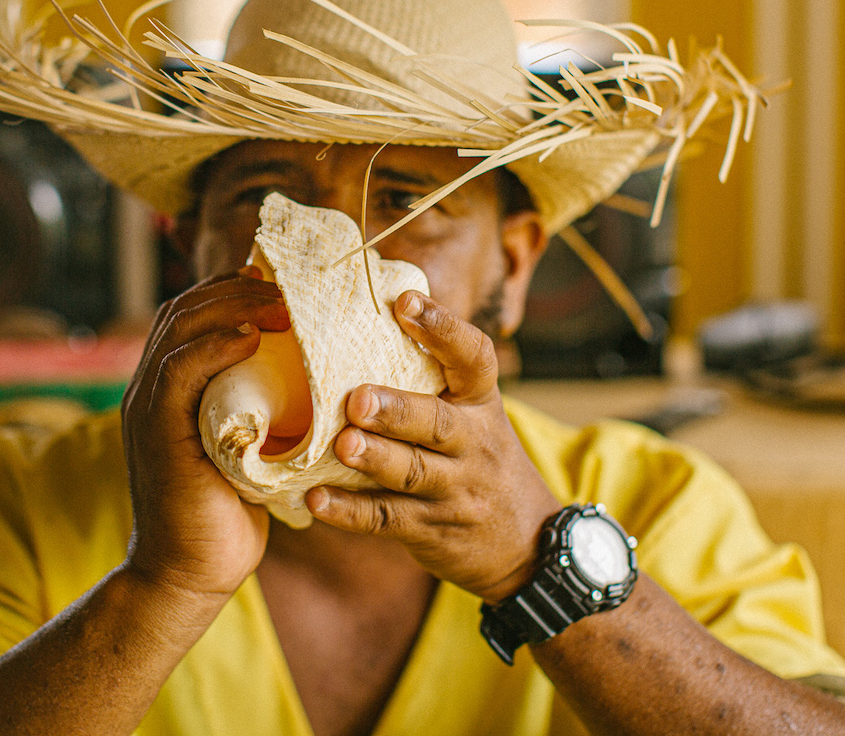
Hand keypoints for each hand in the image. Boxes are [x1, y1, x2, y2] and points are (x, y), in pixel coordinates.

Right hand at [121, 267, 289, 599]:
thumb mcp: (245, 445)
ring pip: (179, 330)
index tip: (277, 283)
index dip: (229, 290)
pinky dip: (214, 345)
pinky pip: (179, 371)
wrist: (190, 574)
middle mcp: (149, 388)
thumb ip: (255, 406)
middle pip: (183, 310)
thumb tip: (306, 376)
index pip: (190, 315)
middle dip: (234, 288)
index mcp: (167, 387)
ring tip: (277, 301)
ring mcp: (147, 408)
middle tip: (283, 284)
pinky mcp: (156, 432)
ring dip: (230, 305)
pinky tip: (250, 335)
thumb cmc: (227, 511)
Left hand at [306, 290, 560, 602]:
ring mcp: (455, 491)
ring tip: (342, 445)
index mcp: (480, 404)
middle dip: (397, 411)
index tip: (405, 301)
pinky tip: (316, 498)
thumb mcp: (475, 414)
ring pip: (411, 473)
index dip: (442, 327)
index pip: (474, 359)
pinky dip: (350, 512)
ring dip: (374, 459)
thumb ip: (436, 377)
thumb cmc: (480, 458)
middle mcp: (473, 444)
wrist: (528, 544)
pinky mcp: (431, 530)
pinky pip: (387, 520)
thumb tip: (379, 306)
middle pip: (437, 425)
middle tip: (358, 399)